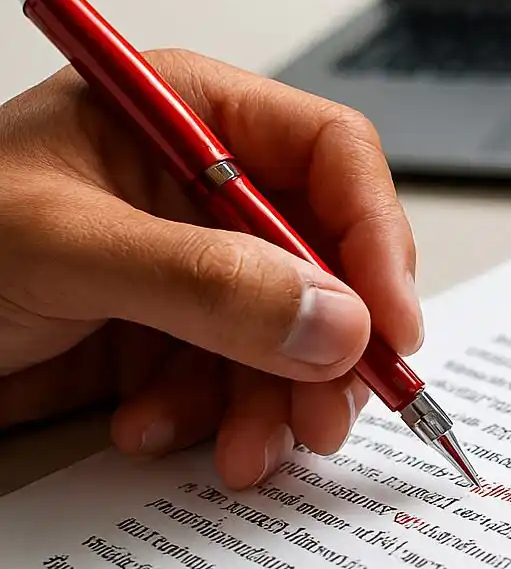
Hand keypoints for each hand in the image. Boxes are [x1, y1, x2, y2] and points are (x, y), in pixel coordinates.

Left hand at [0, 52, 420, 488]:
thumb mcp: (64, 248)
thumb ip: (203, 282)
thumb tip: (335, 321)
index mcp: (185, 116)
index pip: (330, 157)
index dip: (374, 239)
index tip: (388, 329)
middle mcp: (200, 189)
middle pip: (325, 259)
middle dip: (328, 346)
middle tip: (326, 417)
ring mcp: (185, 267)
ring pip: (288, 336)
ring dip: (273, 402)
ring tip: (244, 452)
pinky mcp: (163, 337)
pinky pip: (232, 382)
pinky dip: (210, 419)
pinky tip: (152, 428)